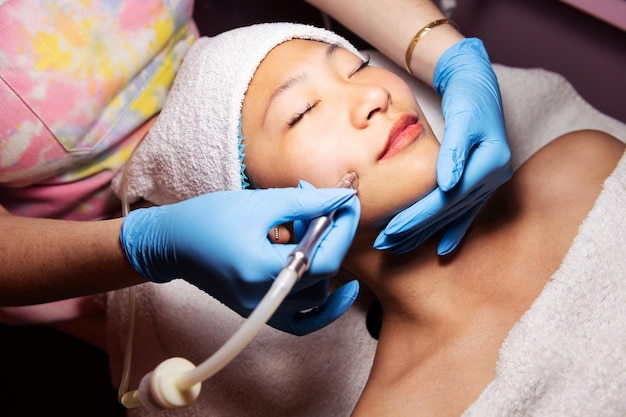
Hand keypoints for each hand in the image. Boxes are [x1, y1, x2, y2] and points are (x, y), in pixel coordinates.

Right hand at [121, 187, 359, 334]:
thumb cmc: (208, 218)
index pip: (323, 258)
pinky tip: (342, 290)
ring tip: (301, 229)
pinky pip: (302, 320)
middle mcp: (264, 297)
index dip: (343, 230)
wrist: (173, 243)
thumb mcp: (260, 203)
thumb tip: (342, 199)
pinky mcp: (261, 310)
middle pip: (321, 273)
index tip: (350, 203)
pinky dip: (324, 308)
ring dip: (321, 259)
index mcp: (261, 269)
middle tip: (320, 206)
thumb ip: (306, 203)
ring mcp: (263, 308)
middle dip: (330, 235)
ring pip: (316, 292)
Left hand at [375, 38, 511, 254]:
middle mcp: (495, 176)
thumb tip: (447, 184)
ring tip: (399, 247)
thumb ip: (455, 150)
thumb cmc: (467, 95)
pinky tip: (441, 249)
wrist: (477, 84)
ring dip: (425, 233)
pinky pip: (464, 211)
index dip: (420, 215)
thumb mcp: (462, 116)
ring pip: (453, 214)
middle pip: (449, 210)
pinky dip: (451, 229)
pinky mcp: (481, 182)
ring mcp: (490, 181)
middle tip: (385, 244)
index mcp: (492, 161)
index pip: (449, 196)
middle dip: (416, 229)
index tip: (392, 229)